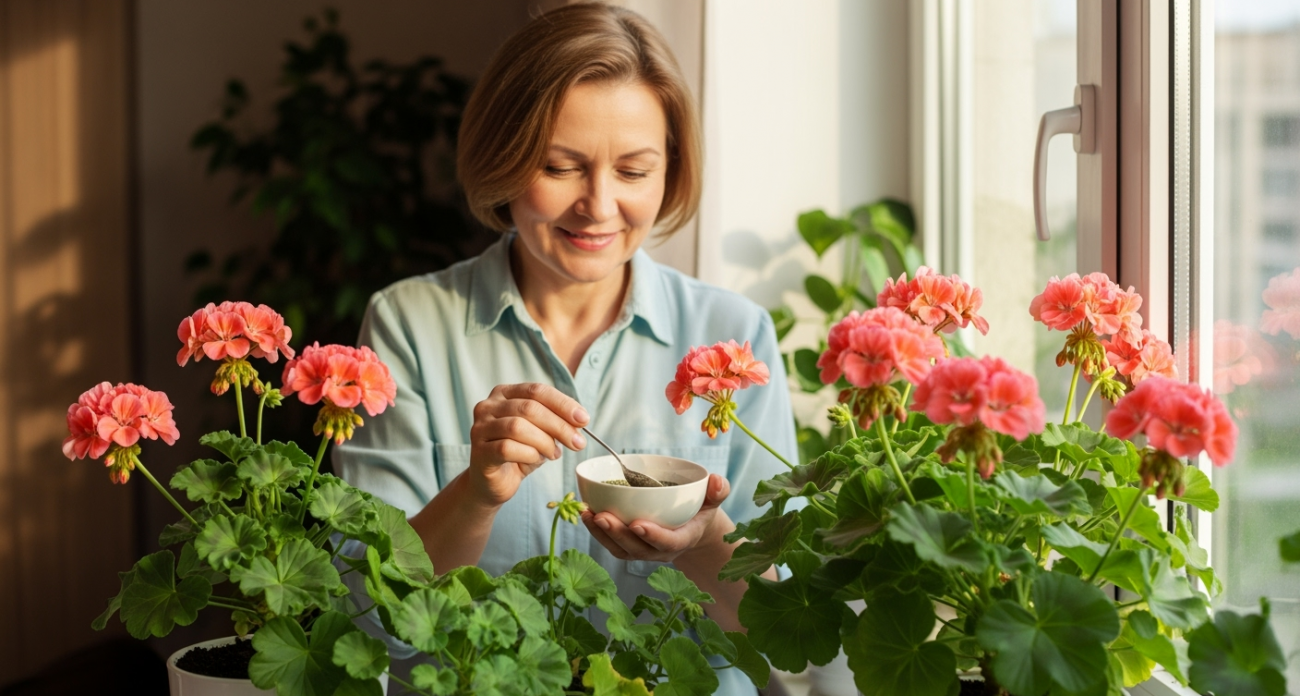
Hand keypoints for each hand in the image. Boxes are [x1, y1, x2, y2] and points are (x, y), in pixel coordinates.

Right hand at [467, 383, 588, 506]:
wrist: (492, 482)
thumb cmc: (518, 453)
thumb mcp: (540, 433)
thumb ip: (555, 422)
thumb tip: (579, 421)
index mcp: (504, 394)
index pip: (537, 391)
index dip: (563, 404)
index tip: (584, 419)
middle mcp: (488, 406)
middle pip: (530, 408)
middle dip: (559, 425)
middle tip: (578, 443)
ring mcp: (480, 428)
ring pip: (518, 427)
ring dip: (544, 442)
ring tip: (553, 453)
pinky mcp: (479, 451)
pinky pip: (507, 448)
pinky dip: (529, 454)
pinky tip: (536, 460)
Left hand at [580, 474, 732, 562]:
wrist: (691, 526)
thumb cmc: (701, 509)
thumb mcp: (713, 499)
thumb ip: (718, 491)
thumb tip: (717, 481)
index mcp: (683, 538)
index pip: (668, 543)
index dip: (653, 536)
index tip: (637, 524)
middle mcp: (661, 551)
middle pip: (638, 548)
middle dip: (618, 534)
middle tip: (603, 515)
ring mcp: (644, 551)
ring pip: (620, 549)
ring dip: (602, 534)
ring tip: (588, 514)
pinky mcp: (630, 548)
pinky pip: (611, 545)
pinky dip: (596, 532)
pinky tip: (586, 515)